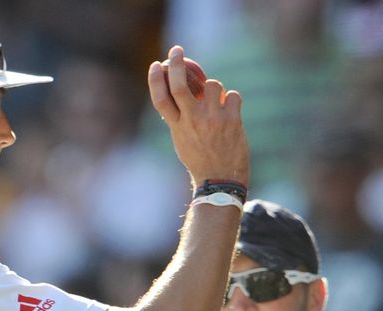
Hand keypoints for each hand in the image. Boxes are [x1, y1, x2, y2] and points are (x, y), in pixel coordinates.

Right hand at [148, 45, 249, 188]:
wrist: (221, 180)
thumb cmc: (200, 159)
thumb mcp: (182, 140)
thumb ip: (181, 118)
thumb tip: (183, 93)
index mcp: (176, 127)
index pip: (160, 98)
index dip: (155, 79)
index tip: (156, 65)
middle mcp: (191, 121)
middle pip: (179, 84)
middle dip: (176, 63)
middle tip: (177, 51)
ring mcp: (212, 119)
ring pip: (214, 85)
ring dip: (216, 88)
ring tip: (218, 102)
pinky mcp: (231, 120)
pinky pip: (234, 96)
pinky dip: (233, 100)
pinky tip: (231, 112)